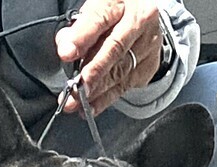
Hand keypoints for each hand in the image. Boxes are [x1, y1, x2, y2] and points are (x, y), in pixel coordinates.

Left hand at [55, 0, 162, 115]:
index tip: (66, 53)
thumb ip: (80, 27)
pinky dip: (108, 98)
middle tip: (76, 89)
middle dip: (92, 73)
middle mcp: (140, 20)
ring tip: (80, 103)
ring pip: (121, 72)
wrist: (143, 17)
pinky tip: (94, 105)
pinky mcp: (150, 64)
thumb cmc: (114, 12)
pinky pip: (126, 85)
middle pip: (115, 49)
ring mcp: (148, 44)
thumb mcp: (95, 9)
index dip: (82, 37)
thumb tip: (66, 47)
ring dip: (98, 92)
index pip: (100, 19)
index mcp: (121, 0)